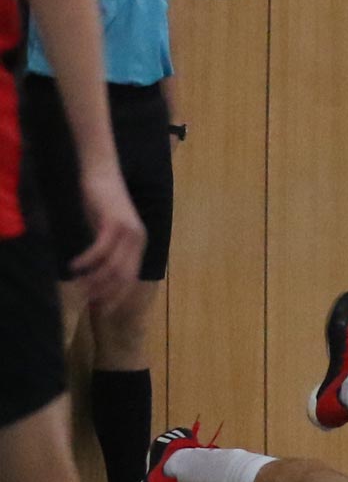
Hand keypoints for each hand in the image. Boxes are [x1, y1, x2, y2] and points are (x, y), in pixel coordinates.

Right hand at [69, 165, 145, 308]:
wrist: (101, 172)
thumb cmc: (101, 201)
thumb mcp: (106, 230)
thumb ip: (107, 251)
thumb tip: (96, 276)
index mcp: (139, 243)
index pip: (131, 278)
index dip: (117, 296)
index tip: (101, 309)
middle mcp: (138, 239)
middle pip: (123, 277)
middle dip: (105, 292)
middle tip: (86, 299)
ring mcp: (129, 231)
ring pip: (112, 266)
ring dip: (94, 279)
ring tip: (78, 284)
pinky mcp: (115, 222)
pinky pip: (101, 250)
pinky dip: (86, 261)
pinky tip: (74, 266)